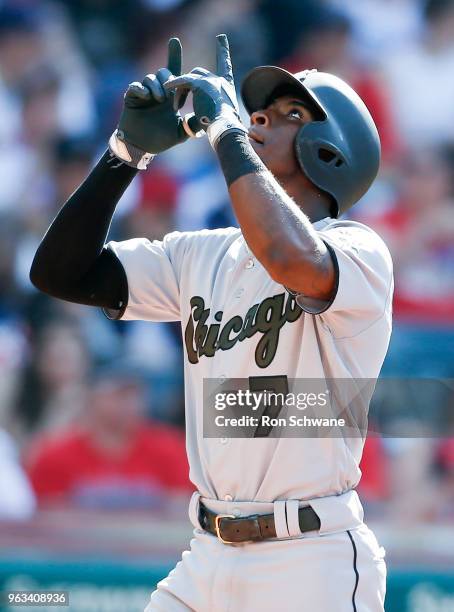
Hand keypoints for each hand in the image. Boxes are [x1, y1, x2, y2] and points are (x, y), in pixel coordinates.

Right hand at [110, 38, 199, 168]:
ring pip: (150, 78)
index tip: (174, 41)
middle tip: (170, 92)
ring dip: (157, 86)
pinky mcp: (131, 98)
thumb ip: (192, 124)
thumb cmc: (161, 139)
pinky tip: (146, 96)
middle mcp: (157, 92)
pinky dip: (141, 89)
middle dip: (168, 78)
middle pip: (163, 72)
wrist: (142, 148)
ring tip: (160, 99)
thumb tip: (205, 117)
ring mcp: (144, 94)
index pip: (174, 73)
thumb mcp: (181, 132)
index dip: (173, 55)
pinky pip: (135, 87)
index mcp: (170, 96)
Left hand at [164, 34, 246, 148]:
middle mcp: (220, 81)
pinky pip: (184, 81)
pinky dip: (175, 85)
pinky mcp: (200, 83)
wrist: (225, 128)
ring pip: (190, 78)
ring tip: (175, 107)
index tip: (221, 38)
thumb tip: (190, 122)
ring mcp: (211, 80)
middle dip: (187, 85)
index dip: (223, 52)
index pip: (225, 67)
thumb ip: (202, 116)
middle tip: (177, 104)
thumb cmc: (220, 130)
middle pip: (200, 73)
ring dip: (181, 92)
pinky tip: (166, 88)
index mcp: (226, 88)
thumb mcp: (213, 120)